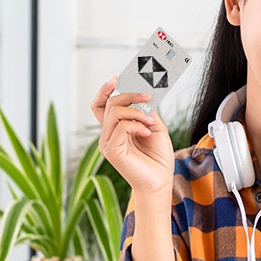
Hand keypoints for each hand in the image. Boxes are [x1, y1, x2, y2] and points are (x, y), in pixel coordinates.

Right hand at [89, 77, 174, 194]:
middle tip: (146, 95)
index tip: (117, 79)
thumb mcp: (154, 126)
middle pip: (109, 104)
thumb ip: (146, 111)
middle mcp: (107, 135)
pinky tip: (146, 133)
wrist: (160, 181)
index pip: (100, 105)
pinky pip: (120, 127)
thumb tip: (142, 93)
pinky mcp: (112, 151)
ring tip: (149, 121)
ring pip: (114, 112)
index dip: (105, 90)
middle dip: (128, 94)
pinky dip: (136, 125)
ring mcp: (107, 143)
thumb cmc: (157, 158)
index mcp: (115, 129)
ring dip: (136, 111)